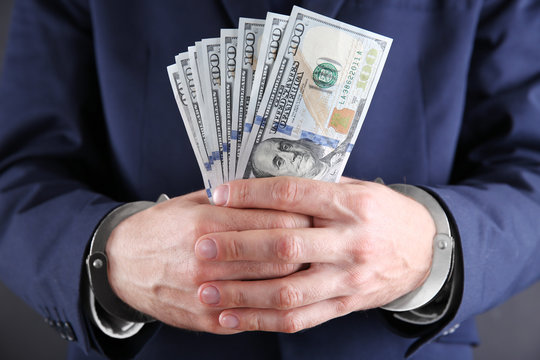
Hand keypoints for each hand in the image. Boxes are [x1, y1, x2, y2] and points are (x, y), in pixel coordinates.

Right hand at [105, 189, 310, 333]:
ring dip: (296, 277)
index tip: (315, 215)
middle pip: (282, 257)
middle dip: (307, 249)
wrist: (122, 264)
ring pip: (273, 289)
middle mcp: (208, 261)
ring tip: (308, 264)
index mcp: (208, 224)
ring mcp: (207, 294)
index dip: (304, 219)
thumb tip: (278, 190)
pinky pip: (253, 315)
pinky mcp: (207, 318)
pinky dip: (274, 303)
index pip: (278, 222)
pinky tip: (283, 290)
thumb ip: (234, 198)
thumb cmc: (163, 227)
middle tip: (319, 240)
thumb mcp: (192, 201)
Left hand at [195, 177, 434, 332]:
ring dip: (243, 294)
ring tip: (207, 292)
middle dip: (238, 248)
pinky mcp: (345, 304)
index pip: (293, 196)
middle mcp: (350, 243)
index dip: (252, 195)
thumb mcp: (357, 189)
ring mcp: (348, 278)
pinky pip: (300, 318)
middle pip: (285, 246)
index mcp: (352, 205)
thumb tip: (263, 180)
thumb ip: (316, 187)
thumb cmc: (383, 213)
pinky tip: (233, 318)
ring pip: (288, 292)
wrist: (426, 250)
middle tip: (202, 248)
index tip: (219, 195)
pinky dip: (263, 321)